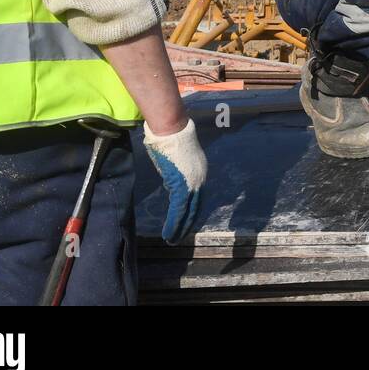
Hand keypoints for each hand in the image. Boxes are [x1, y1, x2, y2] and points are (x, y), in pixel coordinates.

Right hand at [143, 118, 206, 243]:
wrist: (171, 129)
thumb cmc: (170, 137)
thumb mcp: (176, 157)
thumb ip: (176, 170)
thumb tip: (171, 180)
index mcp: (199, 171)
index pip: (197, 196)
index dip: (191, 211)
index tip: (185, 221)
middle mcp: (200, 179)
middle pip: (195, 207)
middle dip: (187, 224)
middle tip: (180, 237)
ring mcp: (193, 183)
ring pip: (187, 212)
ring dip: (179, 228)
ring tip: (172, 240)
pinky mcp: (183, 186)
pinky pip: (179, 210)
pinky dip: (174, 224)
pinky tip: (168, 233)